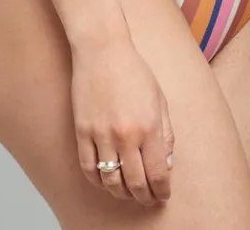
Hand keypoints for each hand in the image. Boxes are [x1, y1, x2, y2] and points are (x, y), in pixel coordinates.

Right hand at [70, 38, 174, 206]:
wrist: (102, 50)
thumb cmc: (134, 71)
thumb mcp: (159, 98)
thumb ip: (166, 133)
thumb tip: (167, 164)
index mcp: (149, 126)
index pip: (158, 173)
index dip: (162, 190)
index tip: (163, 195)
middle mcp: (126, 135)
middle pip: (136, 183)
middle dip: (145, 197)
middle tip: (148, 199)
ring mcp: (102, 134)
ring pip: (111, 181)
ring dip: (122, 193)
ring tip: (129, 193)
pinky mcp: (82, 131)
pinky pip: (89, 169)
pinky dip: (99, 181)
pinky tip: (107, 180)